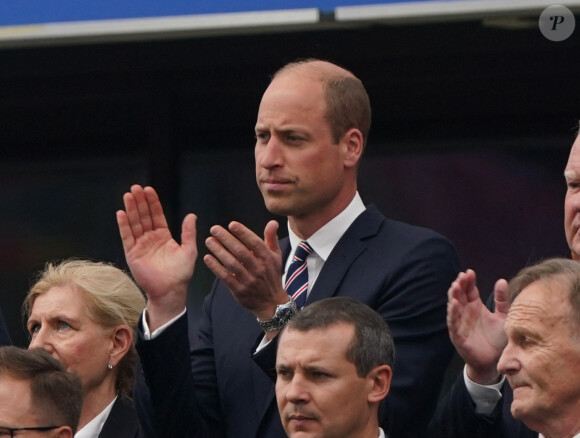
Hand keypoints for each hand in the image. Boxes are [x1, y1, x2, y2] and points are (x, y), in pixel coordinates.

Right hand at [116, 185, 197, 329]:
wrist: (170, 290)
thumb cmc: (181, 272)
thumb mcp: (188, 249)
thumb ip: (188, 232)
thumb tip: (192, 215)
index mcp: (163, 236)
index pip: (157, 215)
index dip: (153, 203)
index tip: (149, 190)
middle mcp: (150, 238)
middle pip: (144, 216)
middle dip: (140, 202)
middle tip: (136, 188)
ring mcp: (140, 245)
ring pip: (135, 223)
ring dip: (131, 209)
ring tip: (128, 195)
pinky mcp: (132, 253)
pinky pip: (127, 237)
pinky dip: (124, 225)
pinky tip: (122, 213)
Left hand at [203, 220, 287, 321]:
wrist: (271, 302)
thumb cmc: (272, 275)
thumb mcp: (276, 256)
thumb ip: (271, 238)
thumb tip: (272, 222)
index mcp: (267, 259)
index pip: (255, 243)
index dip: (243, 233)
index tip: (232, 224)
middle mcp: (259, 269)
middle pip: (241, 252)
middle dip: (227, 239)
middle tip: (214, 229)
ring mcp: (249, 280)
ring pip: (232, 264)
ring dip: (219, 251)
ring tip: (209, 241)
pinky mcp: (239, 290)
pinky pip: (226, 277)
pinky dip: (216, 268)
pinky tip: (208, 258)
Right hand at [447, 269, 508, 383]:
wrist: (496, 361)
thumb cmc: (498, 338)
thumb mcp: (503, 316)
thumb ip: (502, 300)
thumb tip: (501, 280)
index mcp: (475, 306)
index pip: (469, 290)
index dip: (468, 281)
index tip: (470, 272)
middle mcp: (466, 312)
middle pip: (459, 295)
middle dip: (459, 285)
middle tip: (462, 276)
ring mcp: (460, 323)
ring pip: (453, 306)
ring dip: (453, 296)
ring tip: (456, 286)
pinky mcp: (458, 335)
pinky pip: (453, 323)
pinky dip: (452, 313)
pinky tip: (454, 304)